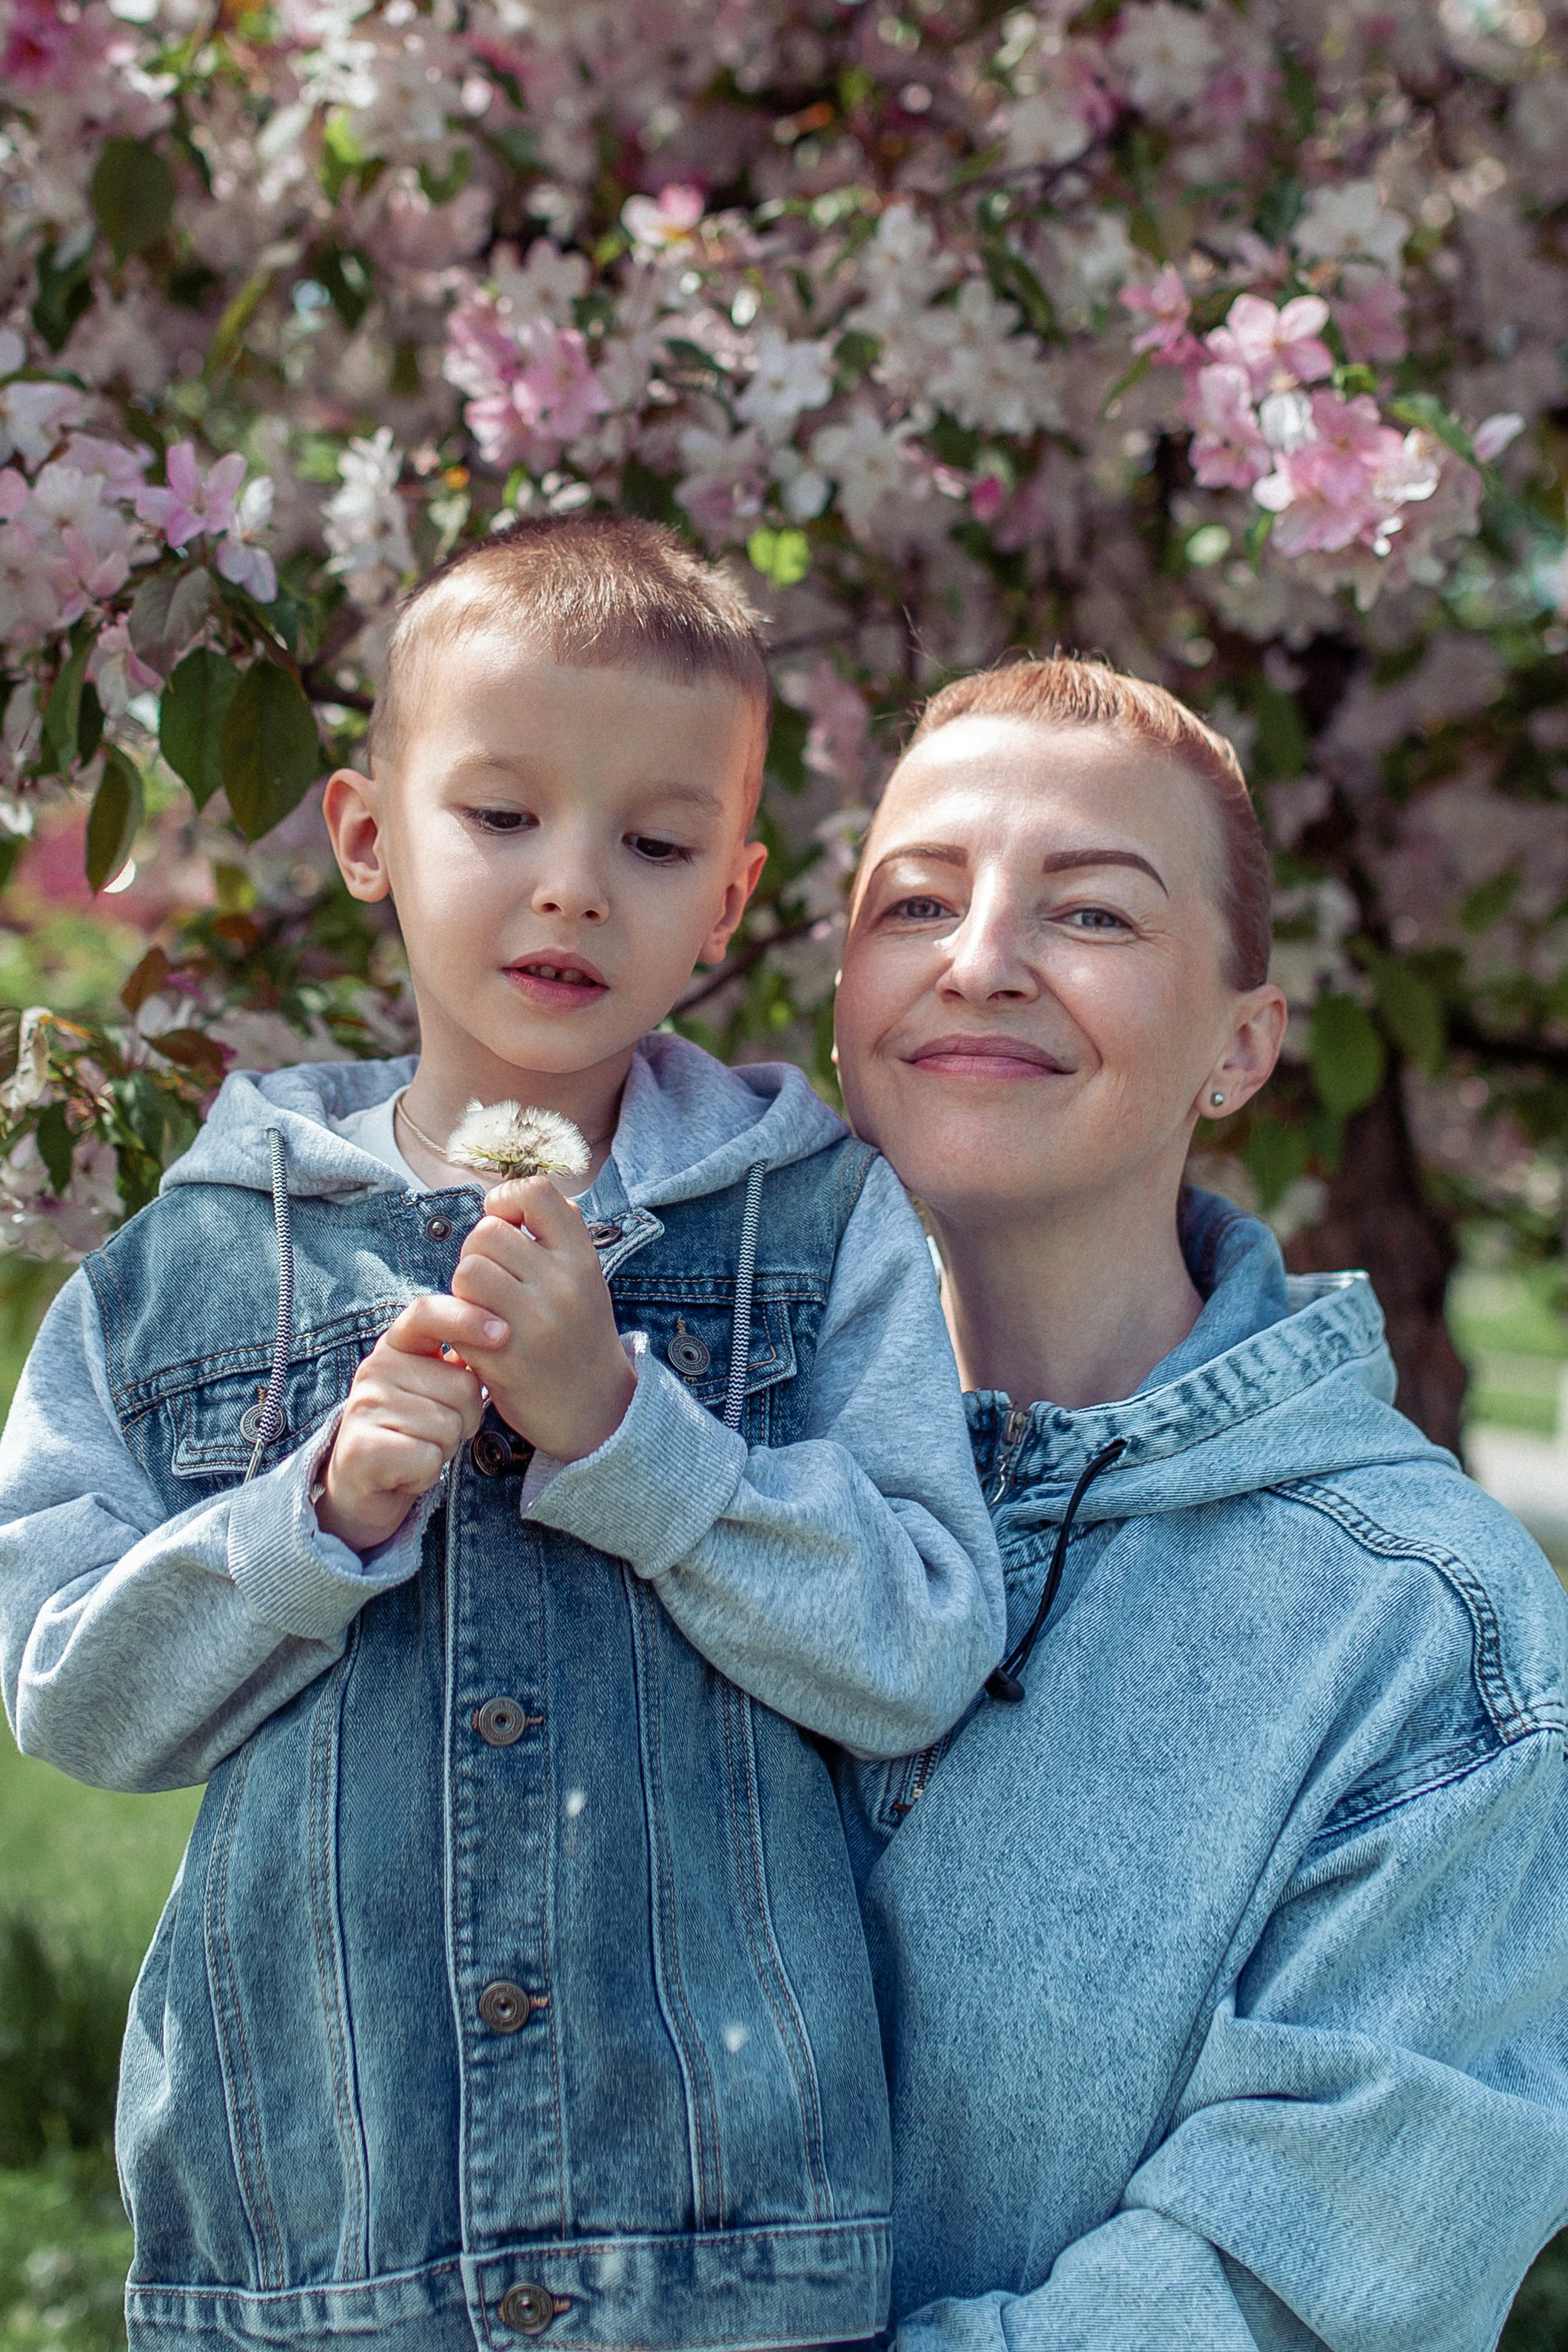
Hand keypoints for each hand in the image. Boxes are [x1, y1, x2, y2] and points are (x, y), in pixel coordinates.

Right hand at [317, 1295, 490, 1553]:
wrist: (362, 1486)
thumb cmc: (411, 1430)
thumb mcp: (434, 1386)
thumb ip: (460, 1359)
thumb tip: (501, 1332)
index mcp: (396, 1345)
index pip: (427, 1314)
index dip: (467, 1318)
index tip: (503, 1332)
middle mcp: (375, 1368)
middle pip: (461, 1387)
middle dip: (465, 1419)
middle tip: (435, 1431)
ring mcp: (365, 1407)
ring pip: (448, 1427)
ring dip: (445, 1448)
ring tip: (419, 1448)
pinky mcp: (361, 1448)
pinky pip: (428, 1459)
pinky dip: (428, 1473)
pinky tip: (408, 1472)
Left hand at [449, 1176, 636, 1461]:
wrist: (595, 1411)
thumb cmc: (577, 1337)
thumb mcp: (584, 1280)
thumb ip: (555, 1238)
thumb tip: (504, 1196)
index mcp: (582, 1259)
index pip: (536, 1192)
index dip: (507, 1199)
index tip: (505, 1222)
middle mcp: (562, 1285)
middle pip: (488, 1233)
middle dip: (478, 1253)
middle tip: (491, 1282)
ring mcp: (535, 1322)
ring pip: (468, 1271)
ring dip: (465, 1290)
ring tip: (484, 1310)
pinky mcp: (505, 1358)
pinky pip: (459, 1318)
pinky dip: (460, 1327)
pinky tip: (479, 1340)